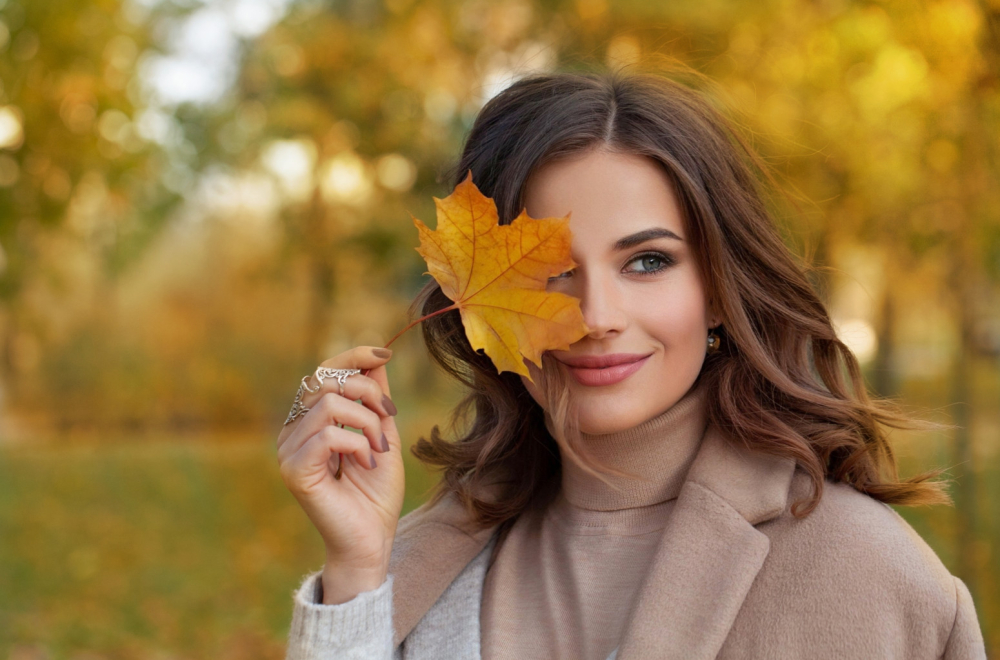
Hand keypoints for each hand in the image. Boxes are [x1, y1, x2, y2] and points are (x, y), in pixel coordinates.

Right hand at [276, 346, 404, 602]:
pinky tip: (365, 463)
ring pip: (330, 404)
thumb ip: (376, 397)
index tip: (385, 354)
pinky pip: (328, 435)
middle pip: (328, 380)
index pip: (324, 371)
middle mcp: (293, 430)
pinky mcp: (293, 470)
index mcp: (310, 419)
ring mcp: (288, 449)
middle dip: (369, 394)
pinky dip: (357, 444)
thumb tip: (377, 355)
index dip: (353, 355)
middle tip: (388, 423)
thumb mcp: (383, 433)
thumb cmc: (376, 493)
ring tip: (377, 449)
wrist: (372, 539)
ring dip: (367, 423)